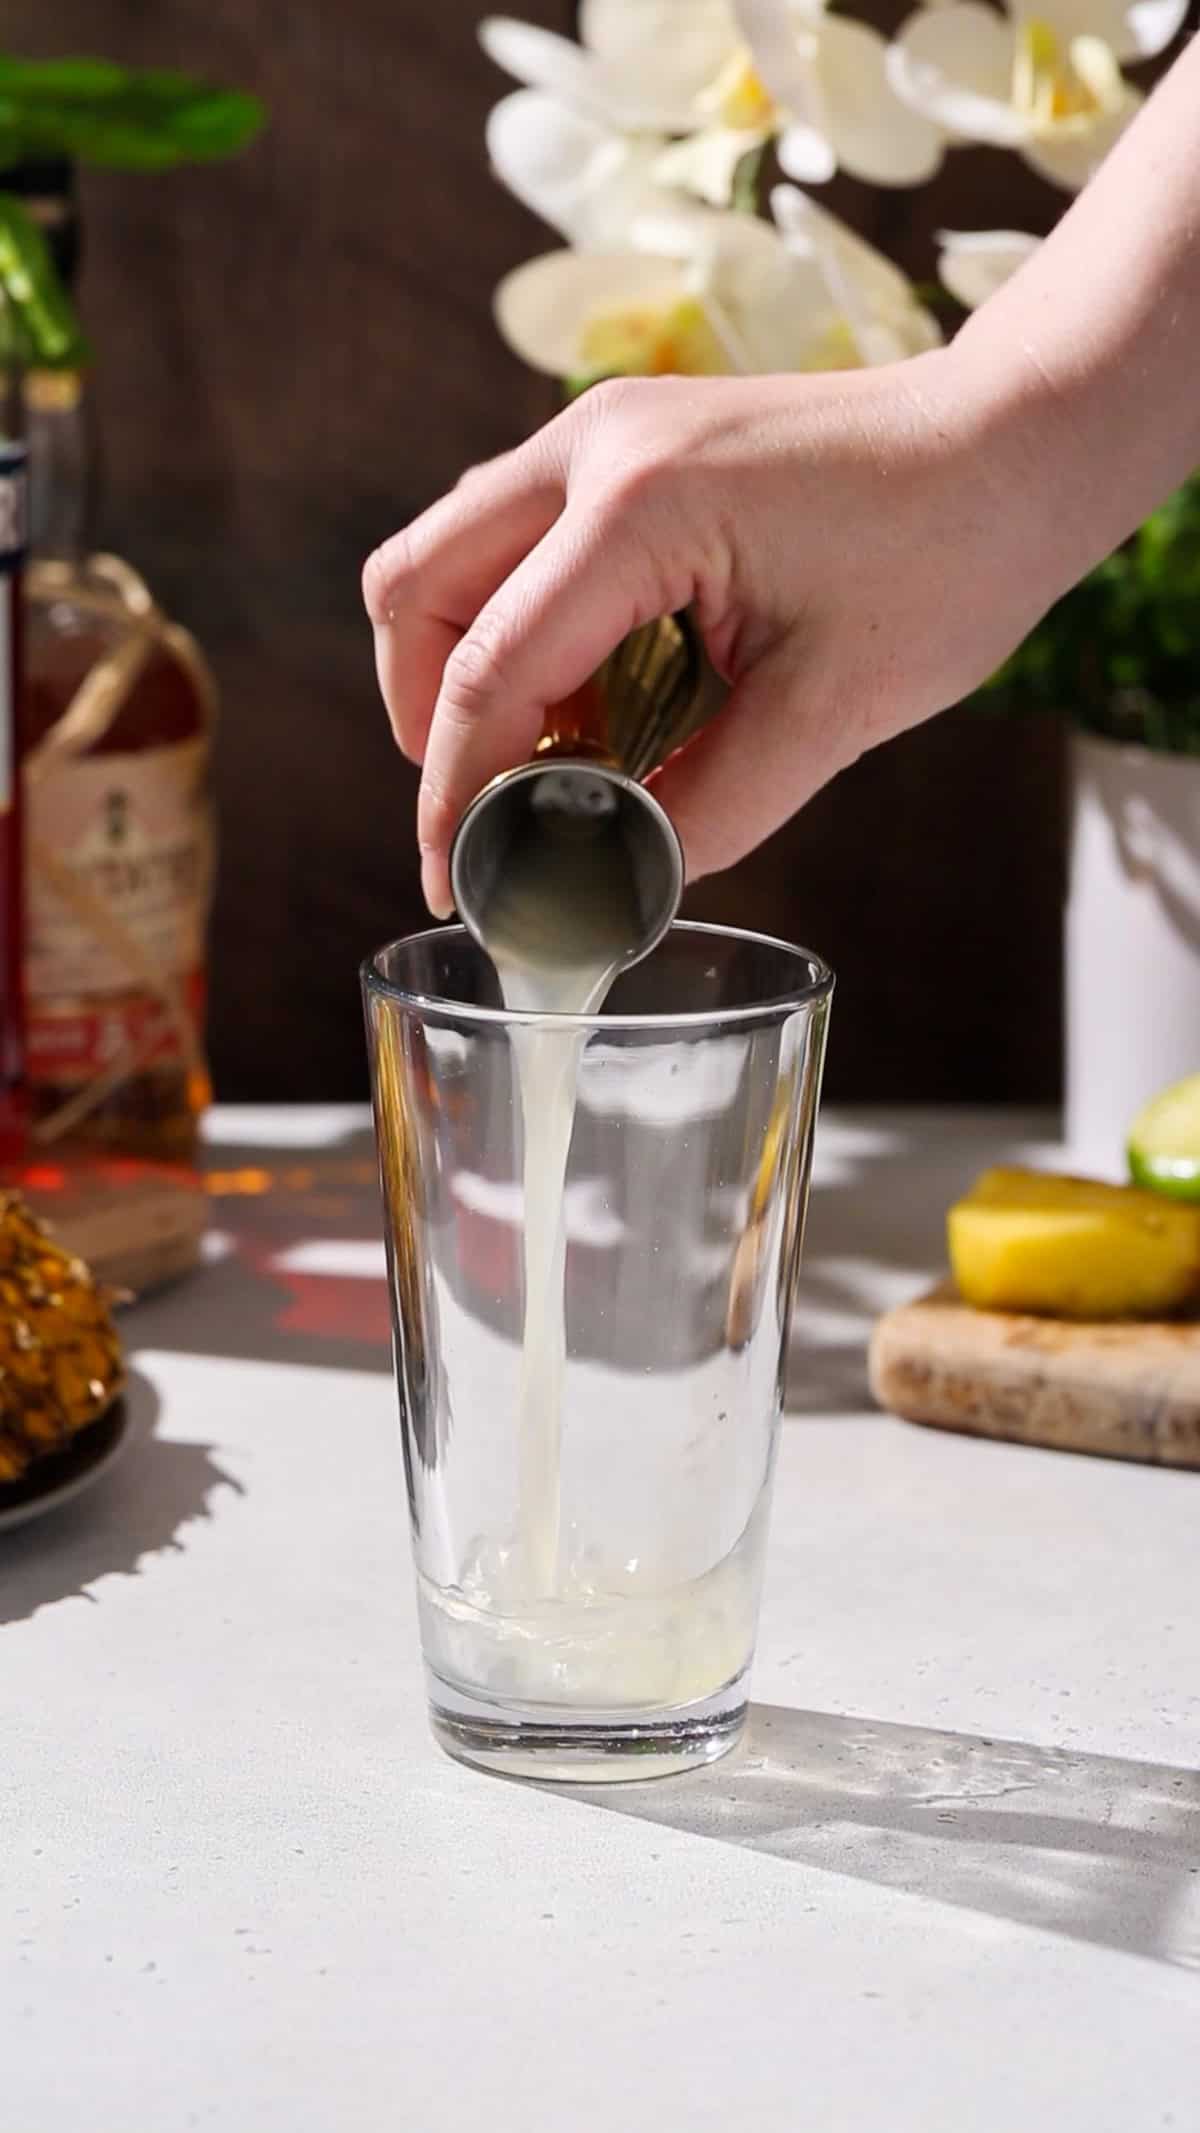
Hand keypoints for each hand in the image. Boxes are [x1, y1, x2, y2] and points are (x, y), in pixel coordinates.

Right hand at [364, 349, 1070, 917]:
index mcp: (639, 506)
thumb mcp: (831, 713)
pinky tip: (599, 703)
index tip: (454, 885)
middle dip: (428, 720)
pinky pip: (518, 544)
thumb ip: (709, 810)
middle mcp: (593, 445)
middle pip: (417, 591)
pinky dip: (523, 632)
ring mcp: (601, 431)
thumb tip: (618, 877)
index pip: (489, 672)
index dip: (457, 797)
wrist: (1014, 442)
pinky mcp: (624, 446)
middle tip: (485, 817)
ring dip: (471, 670)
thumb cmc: (949, 555)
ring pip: (451, 559)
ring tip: (556, 764)